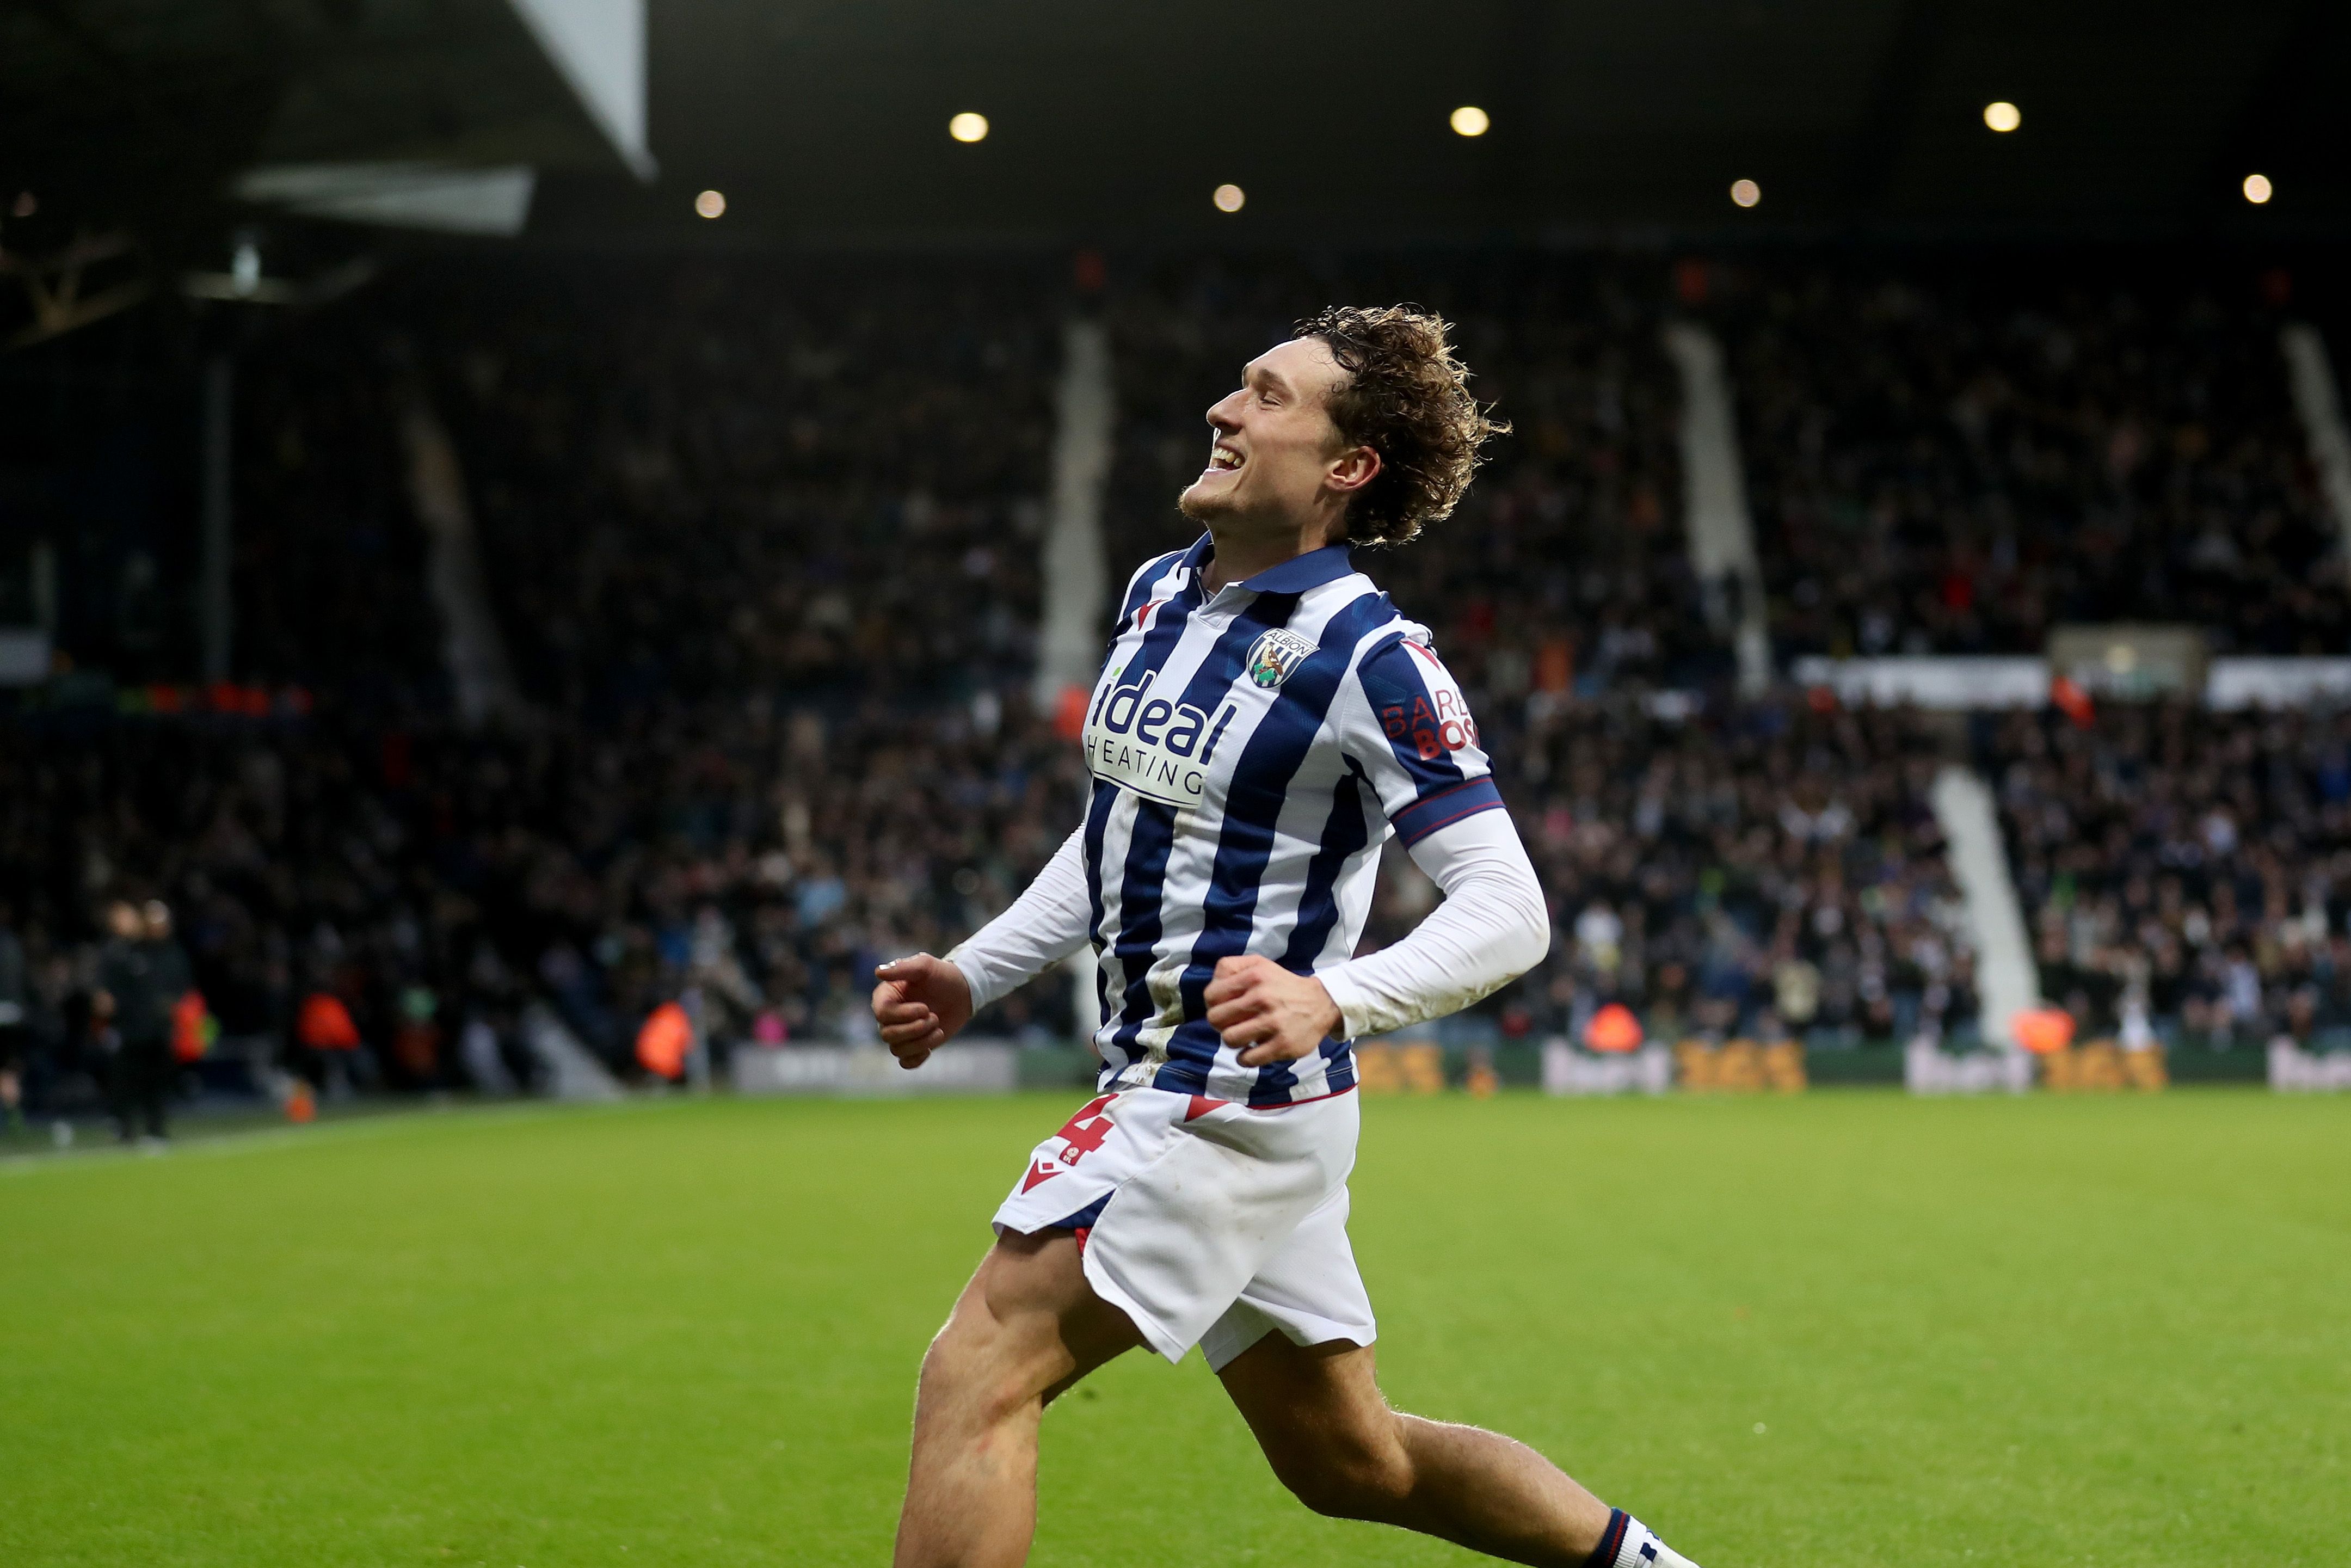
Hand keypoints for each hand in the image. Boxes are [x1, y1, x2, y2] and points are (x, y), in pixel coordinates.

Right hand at [871, 954, 973, 1070]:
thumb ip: (902, 968)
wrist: (962, 991)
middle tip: (934, 1017)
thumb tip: (878, 972)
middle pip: (887, 1034)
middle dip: (915, 1029)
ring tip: (938, 1028)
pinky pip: (905, 1062)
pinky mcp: (913, 1046)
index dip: (903, 1015)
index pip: (881, 1013)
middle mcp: (888, 1016)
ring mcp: (900, 1032)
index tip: (925, 1008)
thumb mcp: (925, 966)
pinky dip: (917, 1059)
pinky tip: (930, 1049)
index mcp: (886, 996)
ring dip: (921, 1042)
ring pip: (897, 1049)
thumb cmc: (942, 975)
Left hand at [1203, 955, 1341, 1067]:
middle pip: (1216, 1019)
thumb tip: (1210, 990)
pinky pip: (1248, 1058)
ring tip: (1244, 1036)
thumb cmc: (1282, 985)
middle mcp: (1262, 997)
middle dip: (1220, 1024)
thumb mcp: (1259, 964)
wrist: (1322, 1003)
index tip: (1224, 1008)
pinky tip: (1252, 1050)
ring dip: (1233, 1041)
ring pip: (1229, 1039)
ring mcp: (1273, 1022)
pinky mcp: (1282, 1044)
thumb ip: (1230, 968)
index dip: (1213, 1005)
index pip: (1211, 995)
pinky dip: (1245, 1057)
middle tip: (1233, 1024)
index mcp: (1254, 976)